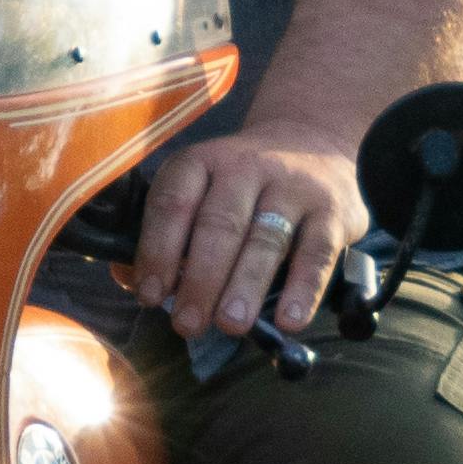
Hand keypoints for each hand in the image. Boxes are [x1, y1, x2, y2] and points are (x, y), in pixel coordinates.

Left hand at [129, 124, 362, 337]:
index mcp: (203, 162)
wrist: (314, 139)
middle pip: (219, 224)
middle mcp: (246, 167)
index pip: (174, 202)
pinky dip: (304, 289)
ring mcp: (292, 187)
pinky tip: (289, 320)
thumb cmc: (243, 184)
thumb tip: (131, 281)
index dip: (158, 250)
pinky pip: (317, 253)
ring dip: (245, 286)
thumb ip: (167, 234)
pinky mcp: (332, 211)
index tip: (150, 295)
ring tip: (230, 324)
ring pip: (265, 239)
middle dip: (200, 278)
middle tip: (188, 324)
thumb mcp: (202, 191)